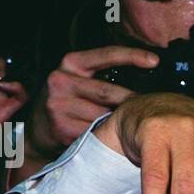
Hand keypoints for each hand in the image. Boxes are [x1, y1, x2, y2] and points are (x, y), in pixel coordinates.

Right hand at [27, 46, 159, 156]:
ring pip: (103, 115)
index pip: (106, 55)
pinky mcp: (62, 127)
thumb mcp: (79, 80)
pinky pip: (96, 132)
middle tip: (147, 109)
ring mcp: (59, 104)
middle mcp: (61, 80)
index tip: (156, 61)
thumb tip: (144, 78)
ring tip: (126, 126)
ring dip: (117, 122)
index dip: (132, 56)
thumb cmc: (68, 102)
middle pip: (109, 91)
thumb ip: (102, 76)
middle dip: (130, 102)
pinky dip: (107, 136)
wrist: (37, 130)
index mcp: (70, 63)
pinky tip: (112, 138)